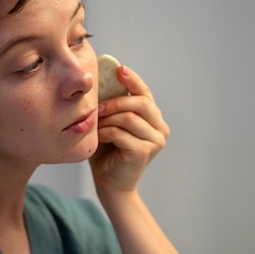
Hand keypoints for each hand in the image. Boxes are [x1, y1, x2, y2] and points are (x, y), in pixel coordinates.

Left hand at [90, 66, 169, 195]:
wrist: (109, 184)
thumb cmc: (107, 152)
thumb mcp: (110, 123)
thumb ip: (111, 105)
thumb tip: (102, 78)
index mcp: (153, 118)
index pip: (145, 93)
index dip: (133, 80)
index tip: (119, 69)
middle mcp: (160, 128)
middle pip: (141, 103)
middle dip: (115, 101)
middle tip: (96, 106)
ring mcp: (155, 141)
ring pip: (129, 118)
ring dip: (107, 119)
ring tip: (94, 124)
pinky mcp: (144, 152)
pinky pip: (121, 133)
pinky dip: (105, 132)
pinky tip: (97, 137)